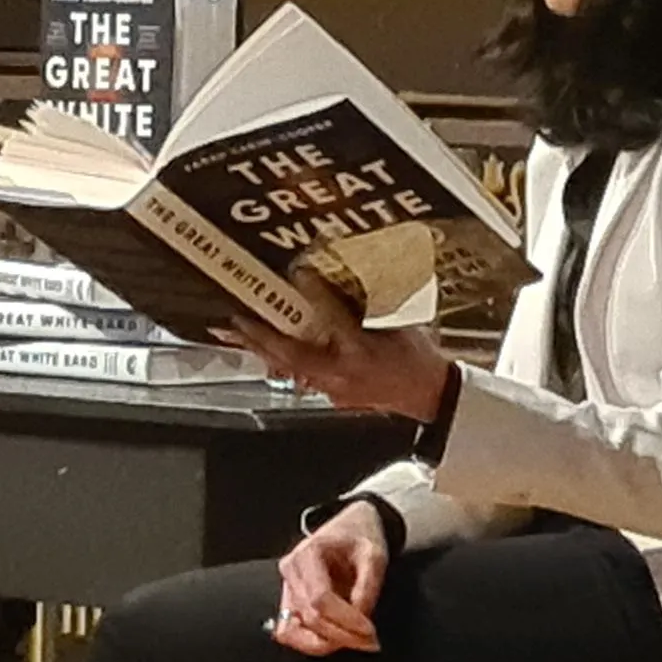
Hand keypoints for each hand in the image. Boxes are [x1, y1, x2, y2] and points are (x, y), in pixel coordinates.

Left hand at [217, 271, 454, 420]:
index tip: (298, 273)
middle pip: (293, 352)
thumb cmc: (416, 356)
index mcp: (364, 349)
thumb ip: (374, 298)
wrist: (428, 395)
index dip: (315, 294)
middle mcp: (344, 371)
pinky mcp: (332, 395)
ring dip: (261, 348)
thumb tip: (353, 266)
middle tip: (233, 319)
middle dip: (261, 335)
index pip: (335, 317)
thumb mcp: (401, 320)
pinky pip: (299, 375)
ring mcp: (334, 387)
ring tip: (234, 333)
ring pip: (289, 367)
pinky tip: (262, 349)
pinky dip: (278, 360)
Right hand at [270, 503, 389, 655]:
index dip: (346, 619)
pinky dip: (310, 642)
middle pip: (310, 617)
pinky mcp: (290, 602)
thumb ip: (367, 587)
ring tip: (353, 642)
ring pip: (293, 631)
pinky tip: (335, 640)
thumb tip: (361, 620)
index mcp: (307, 553)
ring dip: (324, 644)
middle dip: (342, 636)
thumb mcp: (374, 555)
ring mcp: (287, 588)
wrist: (351, 528)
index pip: (320, 598)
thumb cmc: (360, 537)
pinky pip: (290, 632)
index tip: (370, 630)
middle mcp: (290, 571)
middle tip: (370, 642)